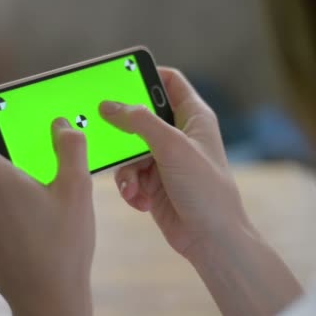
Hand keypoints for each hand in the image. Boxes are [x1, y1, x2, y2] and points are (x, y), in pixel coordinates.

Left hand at [0, 101, 93, 315]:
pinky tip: (30, 220)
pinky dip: (1, 201)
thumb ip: (70, 147)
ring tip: (40, 198)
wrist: (47, 300)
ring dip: (6, 179)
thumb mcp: (77, 191)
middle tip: (38, 165)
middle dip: (7, 153)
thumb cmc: (63, 247)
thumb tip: (61, 124)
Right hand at [100, 67, 254, 258]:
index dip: (146, 75)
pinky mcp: (154, 183)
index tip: (118, 77)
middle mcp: (179, 135)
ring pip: (129, 150)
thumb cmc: (205, 188)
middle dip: (123, 130)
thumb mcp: (172, 147)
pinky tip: (139, 200)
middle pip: (141, 117)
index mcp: (193, 117)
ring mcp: (165, 160)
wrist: (211, 239)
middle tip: (104, 129)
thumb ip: (139, 122)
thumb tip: (109, 105)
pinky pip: (130, 175)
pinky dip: (130, 187)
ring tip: (133, 185)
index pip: (169, 82)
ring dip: (125, 169)